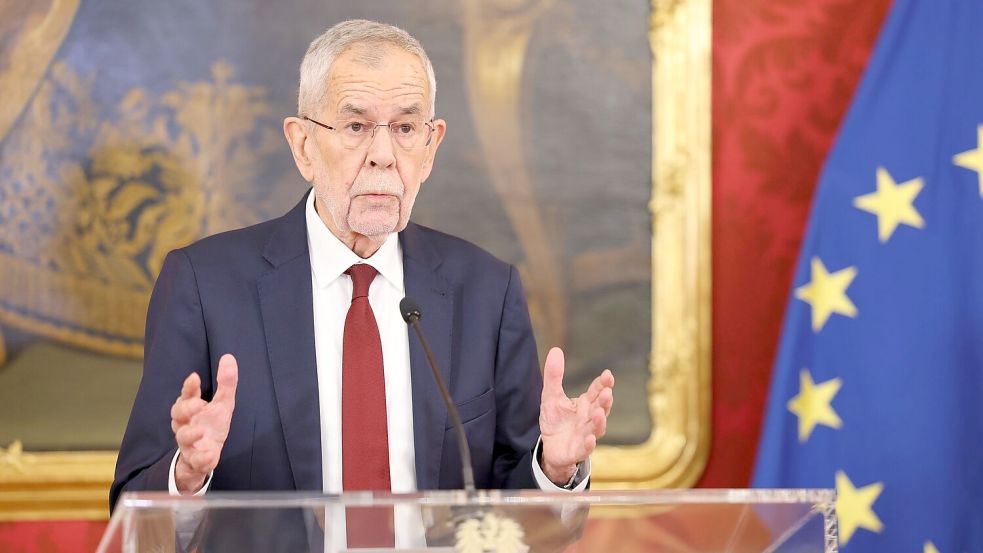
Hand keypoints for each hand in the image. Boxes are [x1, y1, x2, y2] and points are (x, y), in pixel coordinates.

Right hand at [170, 353, 237, 492]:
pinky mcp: (195, 460)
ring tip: (201, 430)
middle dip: (186, 409)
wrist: (206, 456)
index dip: (189, 387)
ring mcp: (188, 443)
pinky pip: (195, 461)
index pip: (186, 395)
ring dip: (191, 434)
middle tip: (198, 405)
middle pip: (177, 414)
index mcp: (191, 409)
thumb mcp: (222, 403)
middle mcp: (185, 424)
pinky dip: (202, 459)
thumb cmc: (212, 425)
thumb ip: (226, 383)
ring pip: (182, 438)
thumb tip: (229, 357)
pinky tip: (210, 455)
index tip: (195, 377)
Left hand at [538, 347, 613, 484]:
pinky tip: (591, 438)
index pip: (597, 391)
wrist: (550, 447)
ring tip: (599, 413)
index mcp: (585, 404)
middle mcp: (589, 418)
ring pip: (597, 428)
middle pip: (601, 408)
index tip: (607, 375)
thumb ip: (554, 375)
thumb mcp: (551, 396)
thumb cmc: (556, 420)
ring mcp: (586, 434)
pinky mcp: (578, 450)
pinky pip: (586, 448)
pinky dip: (590, 443)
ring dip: (600, 421)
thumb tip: (555, 350)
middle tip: (606, 392)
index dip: (603, 383)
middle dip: (605, 401)